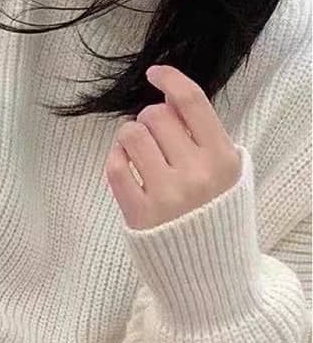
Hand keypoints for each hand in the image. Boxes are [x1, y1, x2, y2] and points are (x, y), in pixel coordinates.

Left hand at [104, 65, 241, 230]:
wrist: (205, 268)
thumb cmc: (212, 210)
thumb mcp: (225, 171)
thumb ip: (204, 136)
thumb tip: (171, 95)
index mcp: (222, 158)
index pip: (191, 103)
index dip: (170, 80)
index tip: (154, 74)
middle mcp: (196, 173)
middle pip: (155, 116)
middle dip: (149, 119)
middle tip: (153, 139)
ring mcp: (166, 194)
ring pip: (131, 135)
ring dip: (128, 136)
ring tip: (137, 150)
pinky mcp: (139, 213)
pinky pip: (115, 167)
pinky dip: (115, 159)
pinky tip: (124, 164)